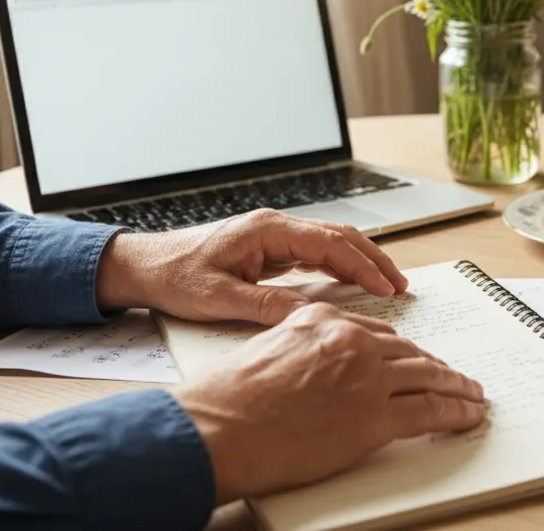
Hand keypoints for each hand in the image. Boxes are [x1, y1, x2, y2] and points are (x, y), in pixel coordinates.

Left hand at [96, 209, 407, 324]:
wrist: (142, 266)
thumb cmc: (173, 277)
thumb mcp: (218, 298)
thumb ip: (265, 306)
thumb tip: (309, 316)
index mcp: (266, 230)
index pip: (329, 244)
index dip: (362, 266)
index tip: (386, 288)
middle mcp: (274, 227)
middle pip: (339, 237)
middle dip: (373, 259)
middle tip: (400, 285)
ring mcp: (273, 237)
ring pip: (330, 244)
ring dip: (361, 261)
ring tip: (387, 284)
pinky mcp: (268, 250)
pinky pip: (314, 254)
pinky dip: (340, 266)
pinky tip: (353, 282)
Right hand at [171, 303, 486, 502]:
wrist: (215, 429)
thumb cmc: (223, 401)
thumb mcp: (264, 350)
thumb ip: (300, 351)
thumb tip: (316, 372)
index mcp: (321, 319)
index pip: (377, 333)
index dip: (403, 350)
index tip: (416, 358)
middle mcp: (350, 341)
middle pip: (409, 352)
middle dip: (435, 366)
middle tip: (454, 376)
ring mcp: (367, 377)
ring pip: (430, 376)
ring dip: (456, 387)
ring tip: (472, 395)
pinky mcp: (376, 416)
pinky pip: (432, 410)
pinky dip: (457, 412)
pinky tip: (469, 414)